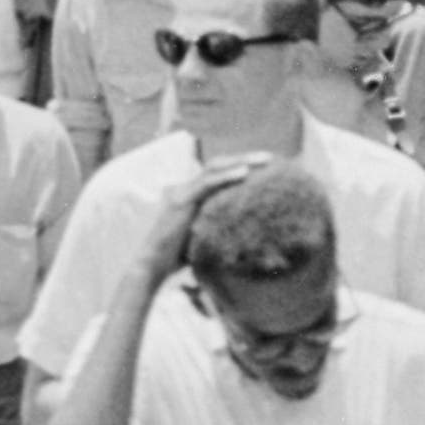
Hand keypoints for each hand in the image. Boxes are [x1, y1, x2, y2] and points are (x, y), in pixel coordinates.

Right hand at [141, 155, 270, 290]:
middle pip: (218, 165)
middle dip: (246, 158)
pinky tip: (245, 173)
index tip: (266, 167)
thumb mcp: (204, 237)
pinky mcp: (180, 200)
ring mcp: (181, 192)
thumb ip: (219, 228)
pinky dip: (226, 176)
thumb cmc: (177, 259)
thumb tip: (250, 237)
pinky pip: (206, 183)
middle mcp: (184, 188)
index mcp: (190, 195)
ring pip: (214, 168)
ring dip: (242, 161)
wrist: (151, 266)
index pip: (217, 173)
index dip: (240, 166)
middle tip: (272, 158)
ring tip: (266, 160)